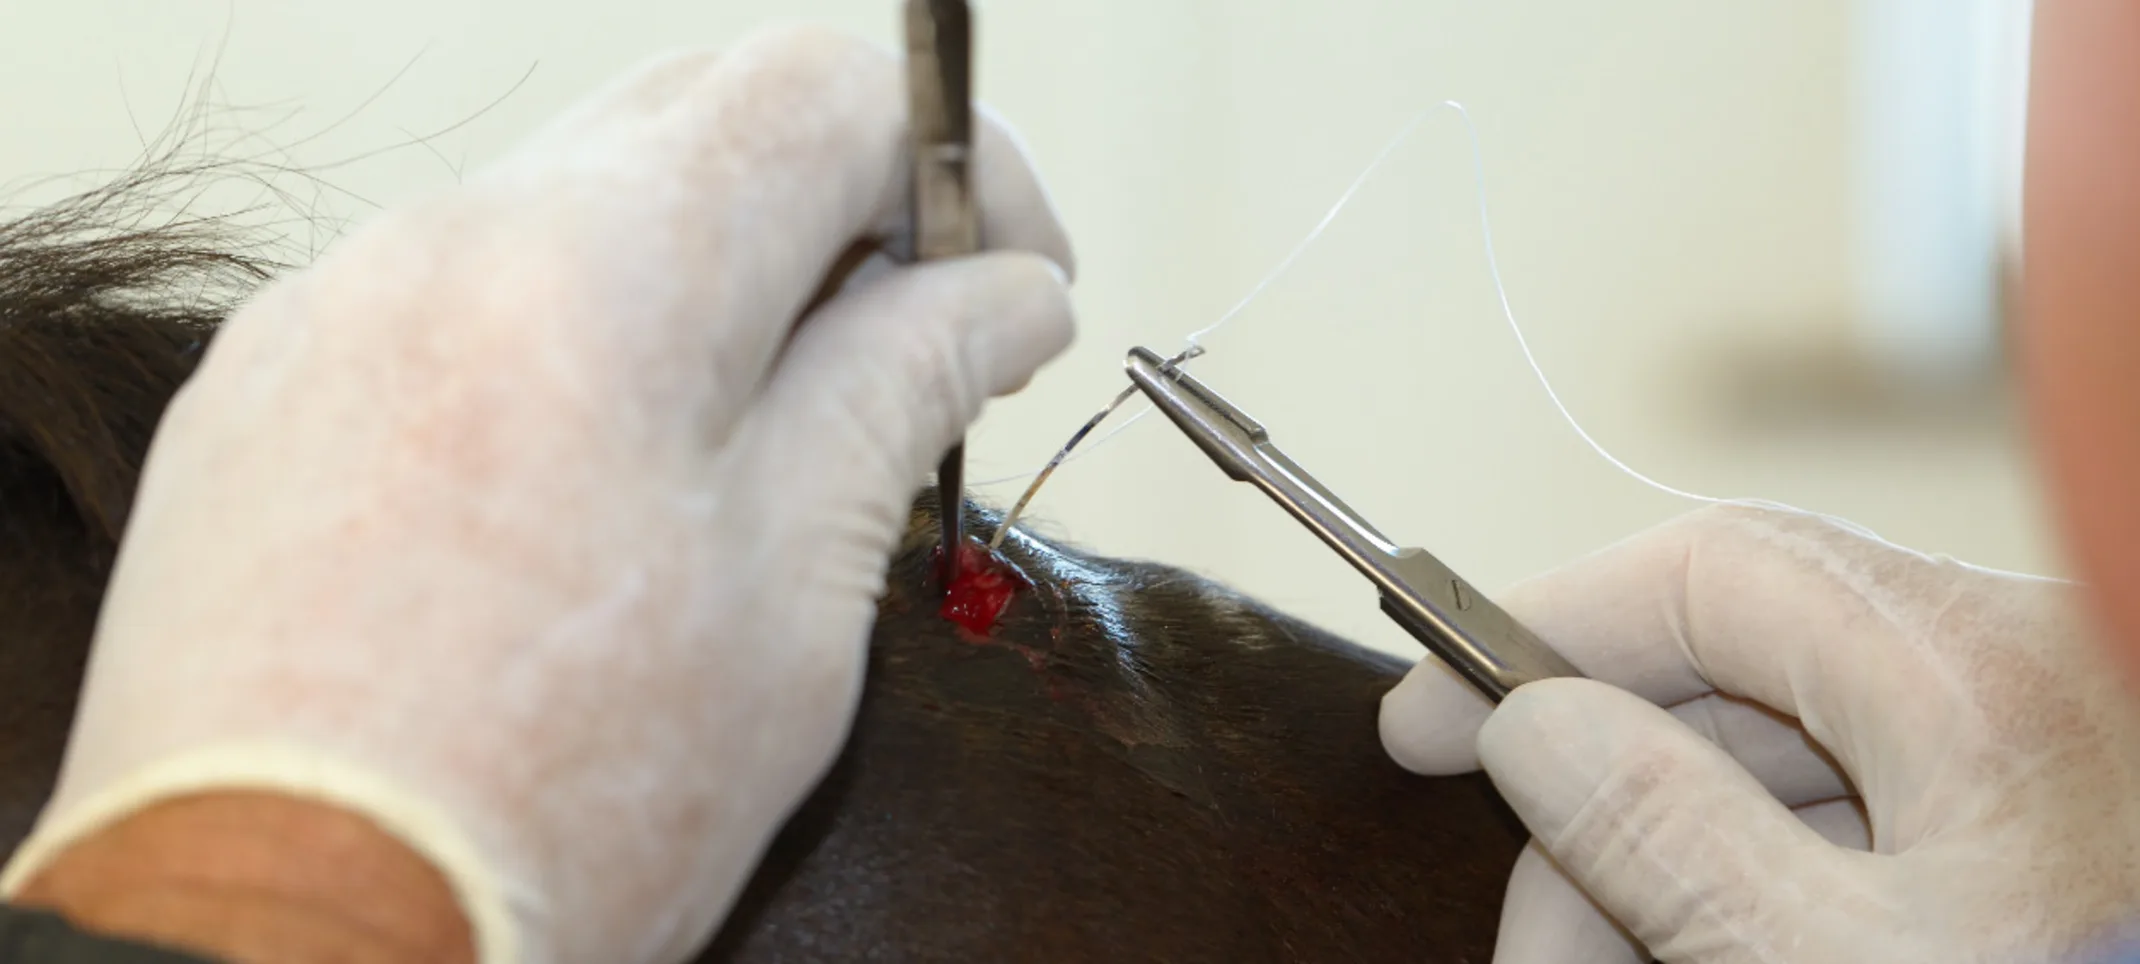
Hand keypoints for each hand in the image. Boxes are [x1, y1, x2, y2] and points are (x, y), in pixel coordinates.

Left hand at [0, 25, 1074, 963]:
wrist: (283, 945)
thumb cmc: (536, 818)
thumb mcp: (793, 602)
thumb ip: (900, 394)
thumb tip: (1003, 297)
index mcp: (595, 280)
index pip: (819, 93)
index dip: (958, 161)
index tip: (1010, 272)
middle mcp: (441, 249)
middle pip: (698, 117)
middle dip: (842, 206)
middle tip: (916, 341)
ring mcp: (336, 310)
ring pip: (580, 203)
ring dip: (709, 275)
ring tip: (764, 440)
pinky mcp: (275, 386)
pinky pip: (467, 293)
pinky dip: (578, 334)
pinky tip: (610, 479)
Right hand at [1380, 504, 2139, 962]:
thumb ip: (1673, 834)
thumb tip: (1531, 724)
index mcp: (1974, 677)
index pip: (1707, 571)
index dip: (1544, 626)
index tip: (1428, 717)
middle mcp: (2011, 677)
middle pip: (1734, 679)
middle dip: (1603, 805)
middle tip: (1530, 947)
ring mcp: (2031, 749)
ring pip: (1789, 761)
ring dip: (1673, 863)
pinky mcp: (2038, 817)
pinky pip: (1862, 819)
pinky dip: (1766, 886)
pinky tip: (1711, 953)